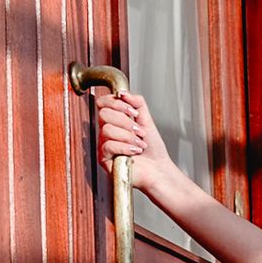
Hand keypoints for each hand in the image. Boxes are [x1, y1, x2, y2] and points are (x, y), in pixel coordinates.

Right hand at [92, 86, 174, 201]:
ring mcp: (104, 145)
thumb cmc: (152, 149)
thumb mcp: (147, 119)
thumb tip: (123, 93)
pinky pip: (108, 145)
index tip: (134, 112)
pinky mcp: (104, 159)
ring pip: (107, 130)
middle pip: (104, 114)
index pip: (103, 103)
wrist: (158, 169)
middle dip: (126, 121)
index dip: (117, 103)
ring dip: (128, 136)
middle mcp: (106, 132)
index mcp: (114, 120)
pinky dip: (125, 147)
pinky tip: (134, 152)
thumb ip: (137, 102)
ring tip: (140, 144)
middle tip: (140, 131)